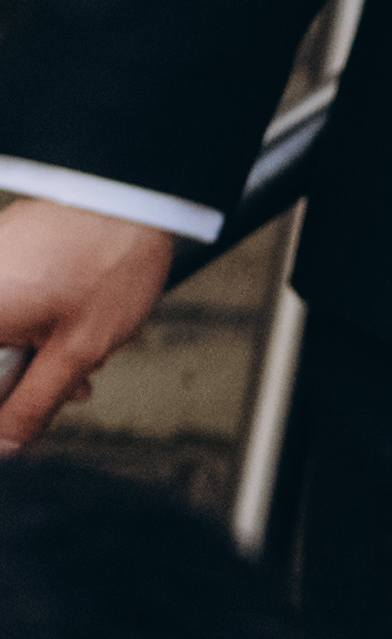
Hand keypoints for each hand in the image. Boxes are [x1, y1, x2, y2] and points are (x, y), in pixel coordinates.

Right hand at [0, 200, 175, 450]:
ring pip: (4, 337)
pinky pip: (8, 309)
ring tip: (85, 348)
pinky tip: (75, 324)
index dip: (6, 405)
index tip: (17, 424)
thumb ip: (33, 403)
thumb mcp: (77, 349)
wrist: (131, 194)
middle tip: (72, 386)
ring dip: (37, 354)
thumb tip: (4, 445)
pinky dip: (36, 325)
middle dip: (26, 379)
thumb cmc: (107, 259)